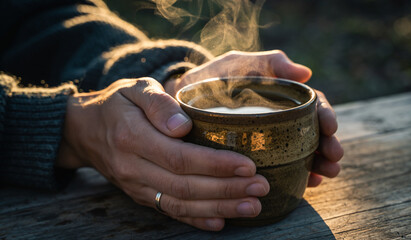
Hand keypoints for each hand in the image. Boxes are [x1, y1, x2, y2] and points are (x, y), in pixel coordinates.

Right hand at [57, 78, 269, 230]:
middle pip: (185, 186)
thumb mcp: (135, 89)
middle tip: (260, 188)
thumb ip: (159, 104)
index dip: (215, 164)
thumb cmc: (118, 104)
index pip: (179, 157)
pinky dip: (196, 220)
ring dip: (219, 208)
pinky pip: (169, 211)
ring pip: (180, 203)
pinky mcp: (140, 196)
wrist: (85, 131)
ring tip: (252, 207)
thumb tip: (182, 127)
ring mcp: (136, 186)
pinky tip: (221, 222)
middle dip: (226, 190)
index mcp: (132, 137)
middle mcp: (133, 168)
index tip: (247, 165)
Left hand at [165, 50, 343, 186]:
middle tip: (333, 159)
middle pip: (312, 132)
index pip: (311, 106)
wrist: (187, 98)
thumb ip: (268, 63)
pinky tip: (305, 184)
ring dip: (318, 164)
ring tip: (325, 175)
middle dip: (327, 145)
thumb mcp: (240, 64)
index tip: (331, 128)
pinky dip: (298, 175)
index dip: (325, 116)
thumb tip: (305, 72)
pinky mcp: (258, 155)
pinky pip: (282, 167)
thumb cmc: (216, 78)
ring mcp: (271, 139)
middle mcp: (280, 120)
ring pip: (302, 152)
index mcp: (281, 97)